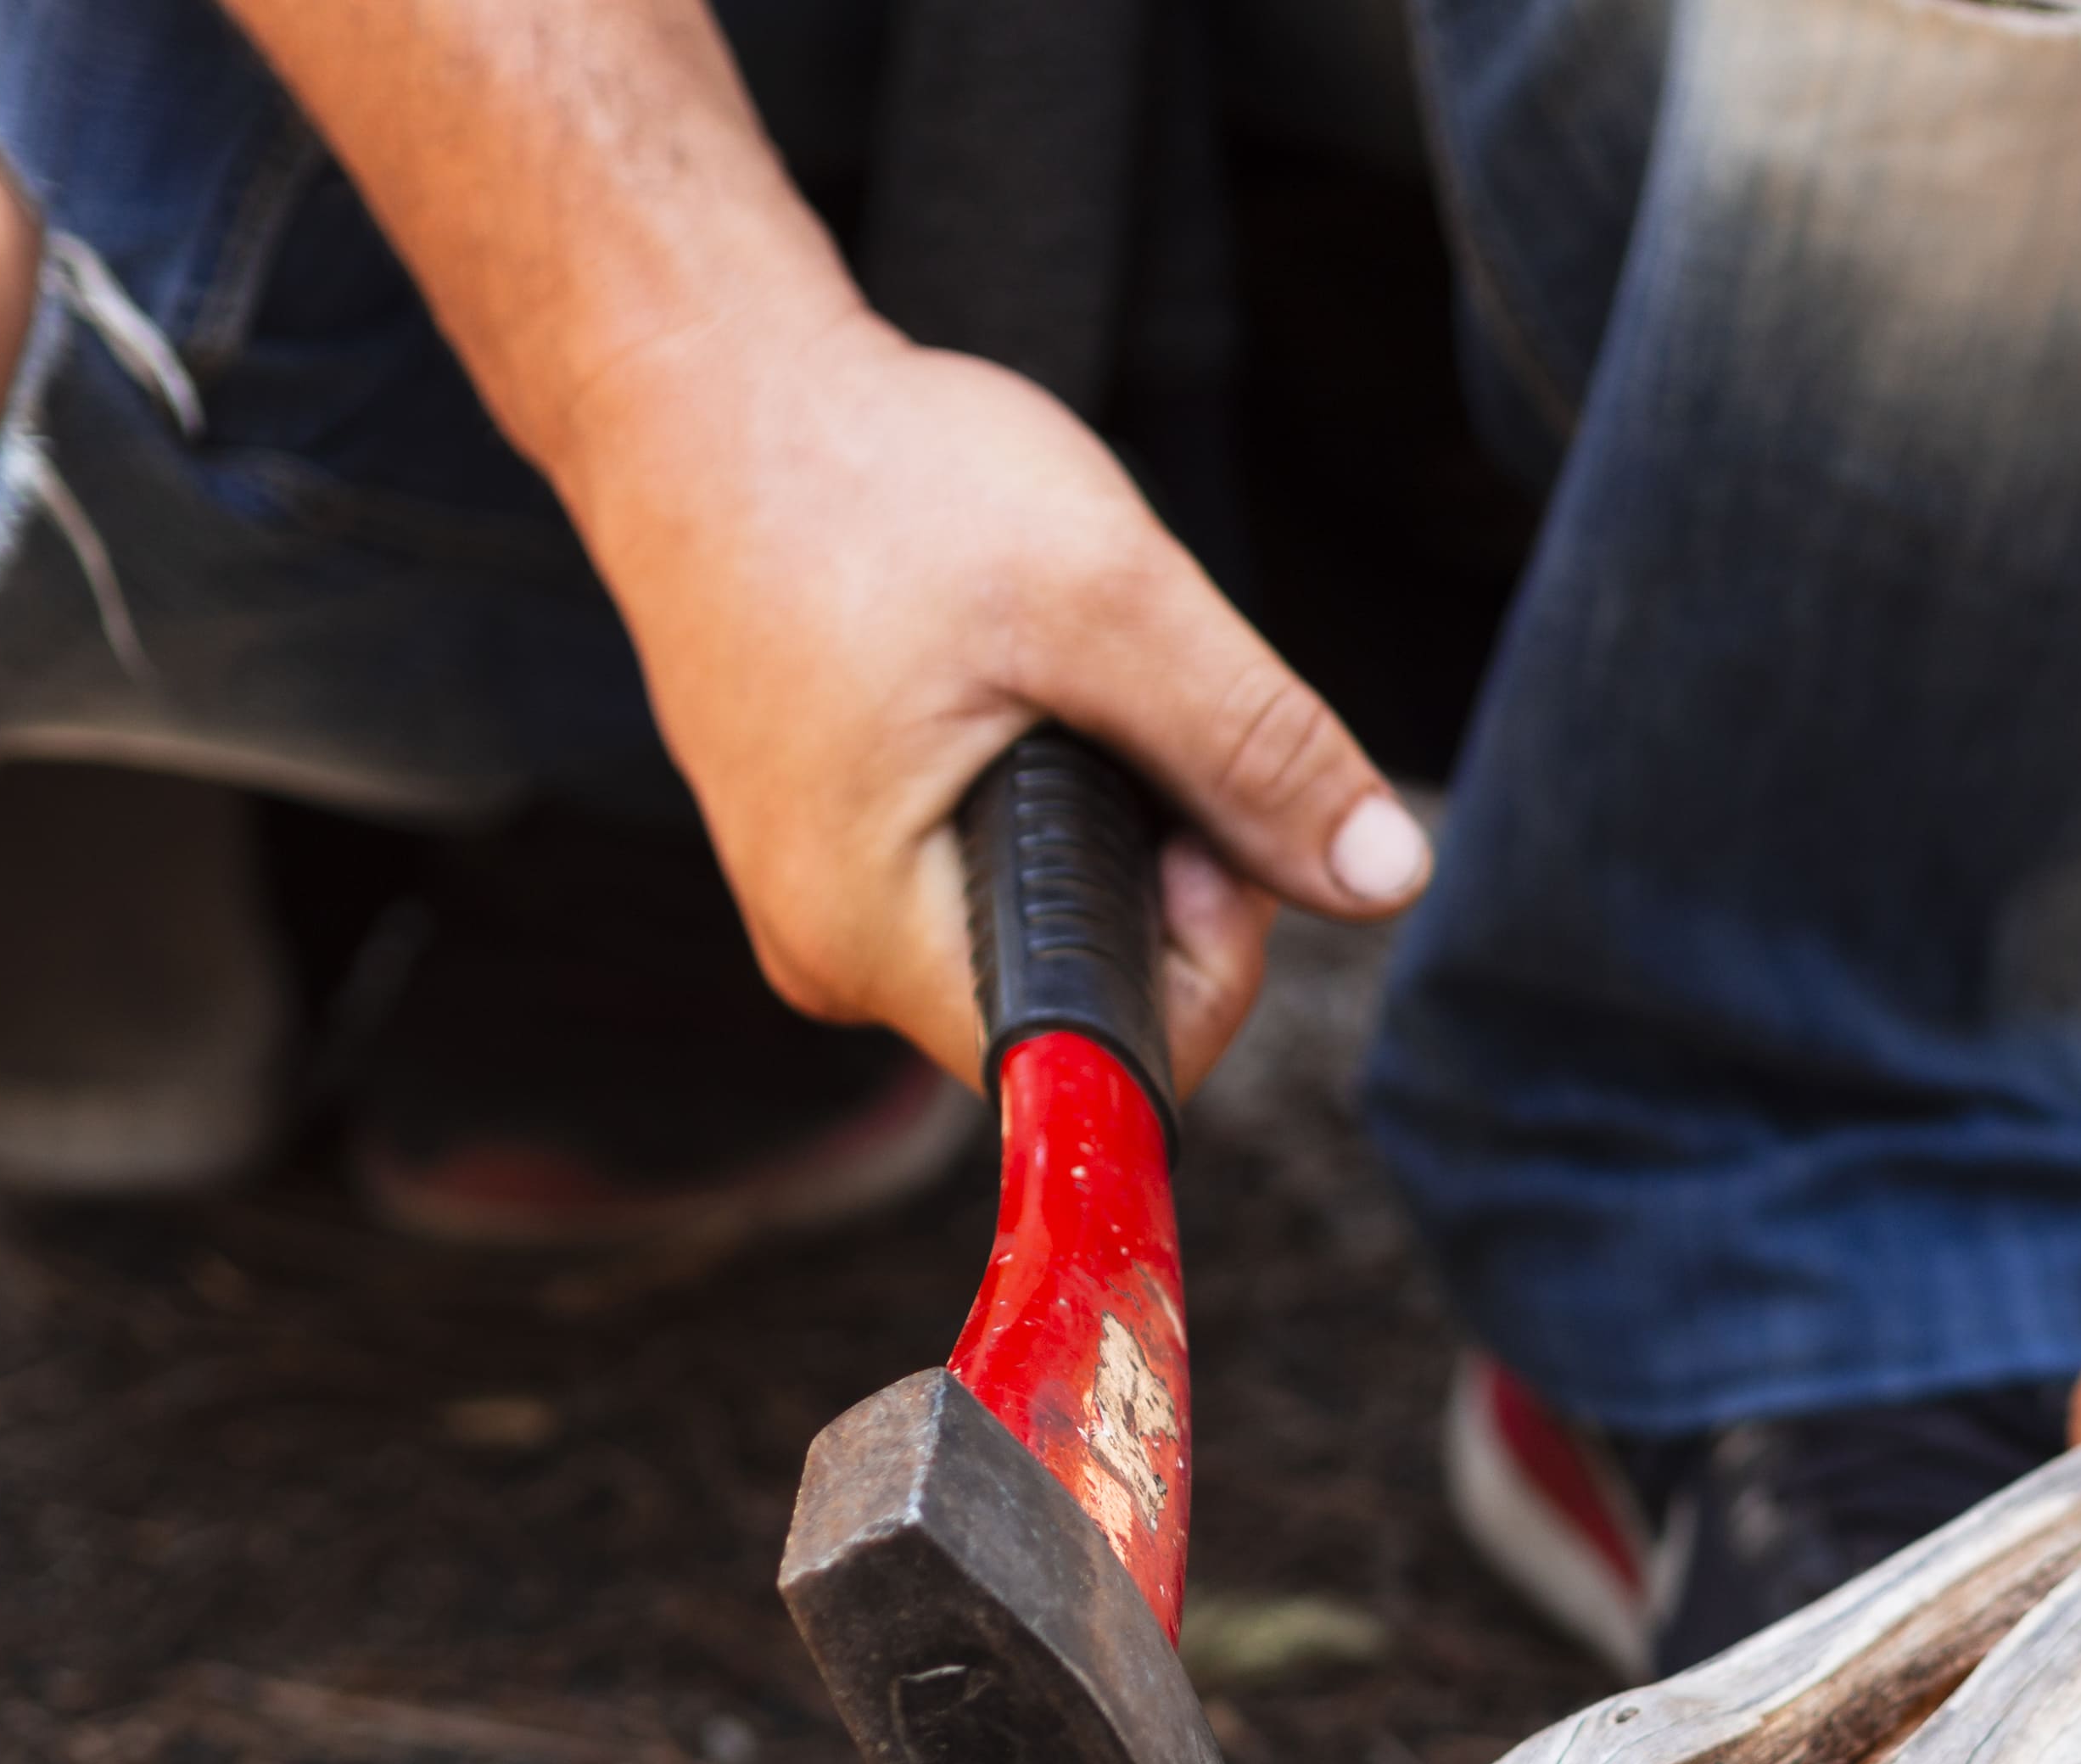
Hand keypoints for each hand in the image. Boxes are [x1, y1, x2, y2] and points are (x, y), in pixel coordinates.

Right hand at [553, 299, 1424, 1089]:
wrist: (693, 386)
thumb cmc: (866, 477)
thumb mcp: (1105, 600)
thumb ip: (1254, 752)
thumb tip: (1387, 878)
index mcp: (879, 943)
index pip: (1123, 1059)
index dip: (1212, 944)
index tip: (1196, 795)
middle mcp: (838, 961)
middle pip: (1098, 991)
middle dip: (1166, 861)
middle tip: (1132, 697)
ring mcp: (829, 907)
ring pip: (1060, 920)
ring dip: (1114, 809)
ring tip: (1054, 665)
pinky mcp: (839, 849)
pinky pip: (997, 866)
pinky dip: (1048, 778)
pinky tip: (1005, 670)